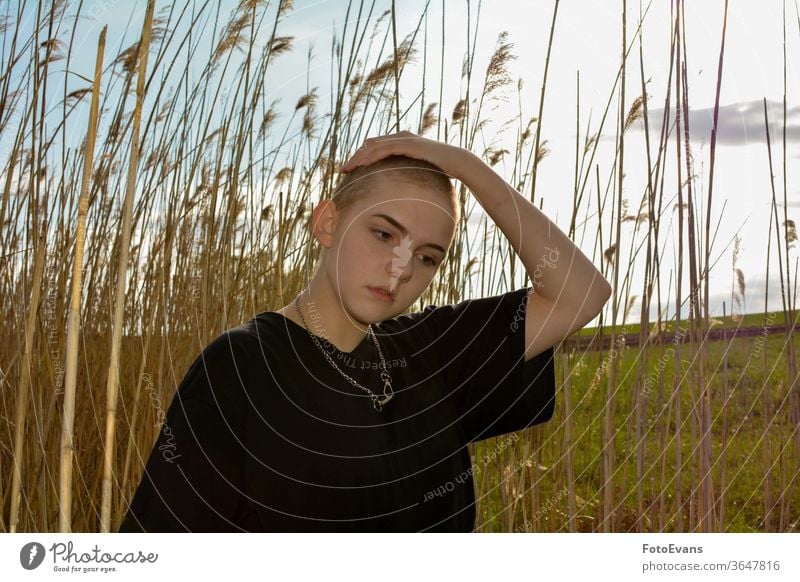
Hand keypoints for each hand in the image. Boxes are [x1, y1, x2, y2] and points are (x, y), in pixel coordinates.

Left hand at [339, 130, 477, 181]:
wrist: (458, 162)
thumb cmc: (442, 169)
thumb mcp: (421, 172)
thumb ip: (410, 175)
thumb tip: (403, 191)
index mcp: (402, 142)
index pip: (376, 148)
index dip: (362, 157)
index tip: (351, 170)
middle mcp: (401, 137)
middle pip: (371, 145)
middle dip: (356, 157)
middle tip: (343, 170)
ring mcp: (405, 139)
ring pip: (374, 146)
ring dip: (359, 157)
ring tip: (347, 168)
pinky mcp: (409, 144)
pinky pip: (385, 148)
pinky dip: (372, 155)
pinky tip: (362, 165)